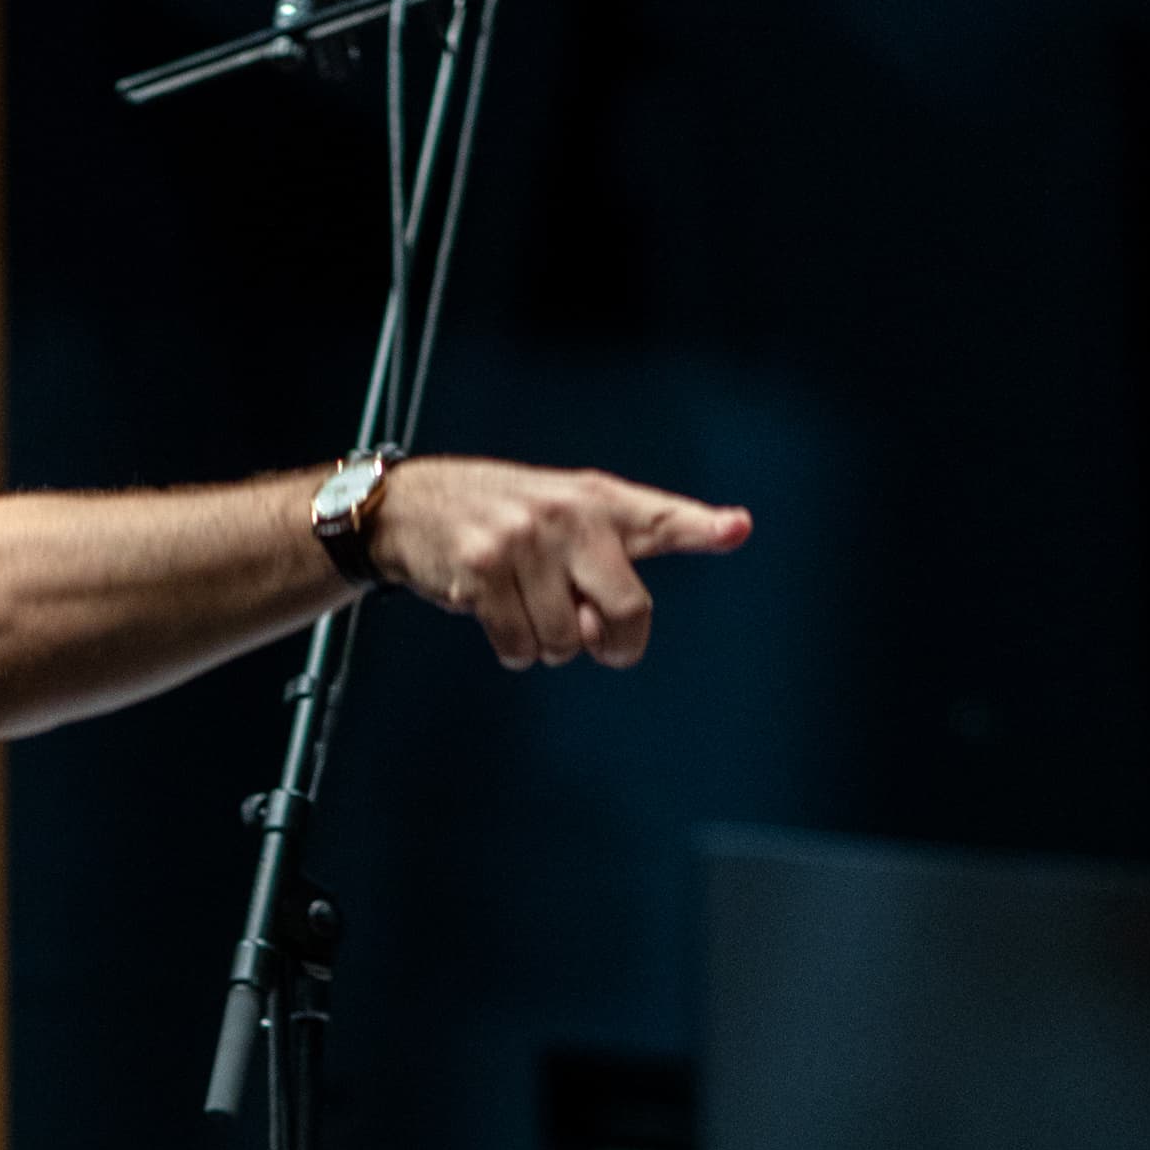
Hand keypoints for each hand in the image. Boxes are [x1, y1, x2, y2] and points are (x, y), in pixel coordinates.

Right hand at [372, 458, 750, 670]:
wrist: (413, 507)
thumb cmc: (500, 520)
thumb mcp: (561, 516)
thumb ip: (603, 567)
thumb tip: (612, 637)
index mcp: (597, 500)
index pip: (659, 518)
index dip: (701, 527)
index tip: (736, 528)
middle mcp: (567, 516)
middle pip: (626, 610)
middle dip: (611, 641)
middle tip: (591, 635)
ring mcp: (524, 543)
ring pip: (566, 642)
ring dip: (546, 643)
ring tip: (521, 603)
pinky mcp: (482, 572)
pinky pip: (519, 647)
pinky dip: (512, 649)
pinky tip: (494, 612)